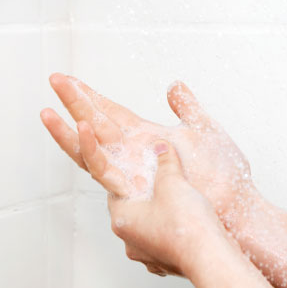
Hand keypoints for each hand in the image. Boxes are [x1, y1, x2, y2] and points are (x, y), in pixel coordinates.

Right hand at [41, 74, 258, 226]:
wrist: (236, 208)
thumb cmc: (225, 176)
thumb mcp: (204, 129)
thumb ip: (186, 107)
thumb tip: (174, 86)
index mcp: (146, 137)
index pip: (111, 111)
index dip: (91, 94)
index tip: (71, 78)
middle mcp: (133, 155)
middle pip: (95, 123)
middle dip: (74, 101)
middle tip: (54, 79)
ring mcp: (131, 172)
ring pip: (90, 148)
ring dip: (69, 128)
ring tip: (50, 110)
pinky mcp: (135, 188)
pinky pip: (106, 168)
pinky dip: (93, 148)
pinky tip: (84, 128)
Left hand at [73, 121, 229, 277]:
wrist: (209, 257)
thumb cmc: (185, 225)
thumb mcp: (172, 181)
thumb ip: (164, 161)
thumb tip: (161, 147)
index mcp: (122, 220)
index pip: (115, 193)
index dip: (129, 179)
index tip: (141, 171)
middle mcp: (129, 241)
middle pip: (132, 210)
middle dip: (146, 196)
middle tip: (160, 182)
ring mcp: (147, 256)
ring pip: (148, 228)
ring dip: (159, 215)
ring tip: (176, 202)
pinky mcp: (165, 263)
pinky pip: (164, 242)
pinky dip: (172, 231)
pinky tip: (186, 221)